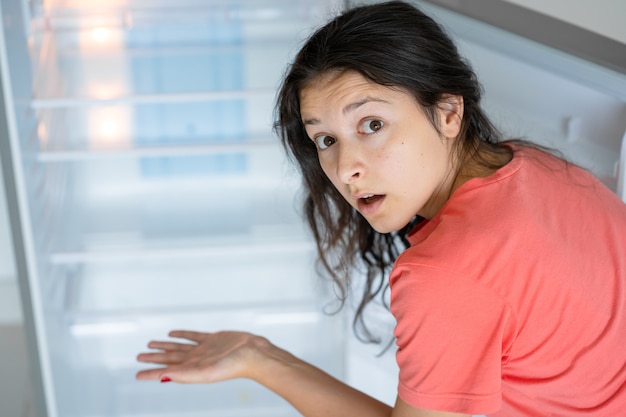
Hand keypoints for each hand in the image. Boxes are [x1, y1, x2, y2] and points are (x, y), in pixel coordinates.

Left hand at [136, 330, 265, 383]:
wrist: (254, 354)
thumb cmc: (233, 367)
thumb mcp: (205, 372)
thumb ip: (183, 374)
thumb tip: (162, 377)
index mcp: (192, 370)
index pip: (166, 371)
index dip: (151, 372)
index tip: (137, 374)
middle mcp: (195, 360)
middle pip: (169, 358)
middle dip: (154, 358)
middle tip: (139, 357)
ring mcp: (204, 349)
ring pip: (178, 347)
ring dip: (164, 346)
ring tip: (151, 344)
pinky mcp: (213, 338)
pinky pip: (193, 335)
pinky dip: (182, 334)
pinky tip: (173, 333)